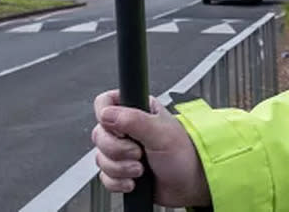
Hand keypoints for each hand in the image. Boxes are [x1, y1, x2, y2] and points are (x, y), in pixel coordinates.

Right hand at [92, 90, 210, 208]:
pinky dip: (118, 182)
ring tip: (141, 169)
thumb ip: (133, 120)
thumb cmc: (184, 154)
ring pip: (100, 157)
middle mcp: (126, 128)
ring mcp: (122, 150)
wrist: (189, 184)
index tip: (121, 131)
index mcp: (136, 109)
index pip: (105, 102)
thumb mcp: (161, 133)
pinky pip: (104, 177)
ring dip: (120, 168)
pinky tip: (135, 181)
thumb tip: (107, 113)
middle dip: (118, 150)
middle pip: (99, 134)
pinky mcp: (120, 170)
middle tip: (138, 153)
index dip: (106, 117)